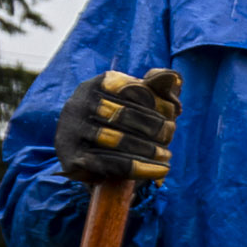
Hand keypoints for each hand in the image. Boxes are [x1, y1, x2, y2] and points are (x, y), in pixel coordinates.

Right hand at [51, 67, 177, 186]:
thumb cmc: (117, 117)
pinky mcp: (73, 156)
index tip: (172, 114)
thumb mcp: (136, 97)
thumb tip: (173, 77)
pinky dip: (140, 168)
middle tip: (170, 134)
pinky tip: (161, 170)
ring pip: (117, 140)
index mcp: (98, 84)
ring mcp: (73, 130)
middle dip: (154, 127)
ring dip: (148, 149)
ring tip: (166, 154)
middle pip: (124, 115)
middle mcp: (80, 103)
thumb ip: (155, 86)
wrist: (81, 146)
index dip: (156, 103)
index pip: (133, 90)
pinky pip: (110, 163)